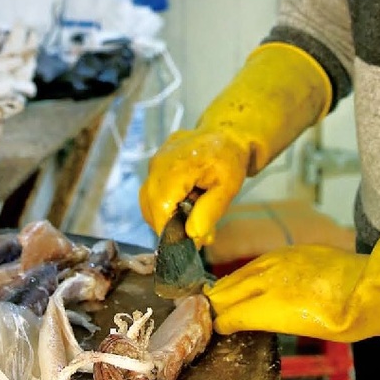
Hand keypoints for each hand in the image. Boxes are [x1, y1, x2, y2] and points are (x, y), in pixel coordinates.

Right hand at [139, 128, 249, 243]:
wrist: (227, 133)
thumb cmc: (230, 161)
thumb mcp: (228, 188)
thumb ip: (210, 211)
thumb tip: (192, 235)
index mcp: (176, 168)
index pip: (160, 207)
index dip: (168, 230)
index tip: (185, 245)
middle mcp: (158, 164)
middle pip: (150, 206)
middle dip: (168, 226)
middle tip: (195, 236)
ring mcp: (154, 162)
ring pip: (148, 200)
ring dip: (167, 216)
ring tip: (193, 219)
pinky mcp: (155, 163)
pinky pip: (152, 190)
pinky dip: (166, 204)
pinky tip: (187, 203)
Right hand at [207, 244, 368, 338]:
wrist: (371, 287)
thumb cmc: (346, 319)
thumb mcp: (306, 329)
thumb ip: (272, 320)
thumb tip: (250, 319)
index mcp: (271, 306)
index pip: (232, 314)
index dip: (219, 322)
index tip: (211, 328)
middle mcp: (269, 280)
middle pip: (230, 291)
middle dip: (214, 304)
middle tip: (201, 313)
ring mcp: (279, 262)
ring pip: (242, 274)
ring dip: (226, 287)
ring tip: (214, 297)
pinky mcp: (290, 252)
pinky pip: (258, 263)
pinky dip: (245, 274)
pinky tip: (244, 279)